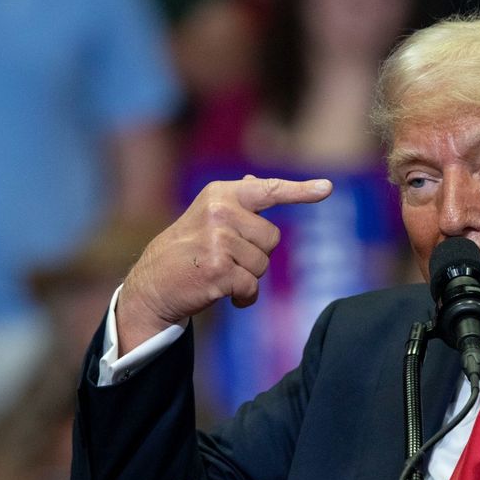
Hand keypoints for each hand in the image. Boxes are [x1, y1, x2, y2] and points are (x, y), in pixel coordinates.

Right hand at [116, 176, 332, 353]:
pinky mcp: (219, 270)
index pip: (268, 190)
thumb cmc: (186, 250)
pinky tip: (225, 294)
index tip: (327, 188)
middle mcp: (220, 212)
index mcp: (220, 194)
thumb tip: (258, 182)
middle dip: (257, 254)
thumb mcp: (206, 217)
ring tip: (221, 275)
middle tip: (227, 259)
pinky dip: (244, 297)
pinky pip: (252, 287)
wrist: (152, 284)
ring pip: (264, 265)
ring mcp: (218, 240)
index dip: (301, 191)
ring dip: (249, 277)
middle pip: (272, 237)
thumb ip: (236, 202)